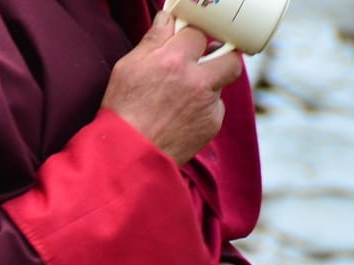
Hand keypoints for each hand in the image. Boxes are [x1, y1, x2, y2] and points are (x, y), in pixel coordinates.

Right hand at [100, 14, 243, 164]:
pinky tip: (181, 119)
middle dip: (222, 56)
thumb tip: (167, 20)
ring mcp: (208, 105)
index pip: (198, 34)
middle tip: (207, 61)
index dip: (192, 38)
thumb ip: (152, 41)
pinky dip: (203, 111)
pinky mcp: (212, 125)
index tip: (187, 42)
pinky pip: (214, 110)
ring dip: (208, 87)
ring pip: (220, 86)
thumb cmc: (123, 111)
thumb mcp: (128, 68)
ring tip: (182, 99)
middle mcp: (197, 81)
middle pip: (230, 57)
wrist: (129, 155)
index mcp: (174, 60)